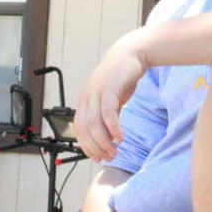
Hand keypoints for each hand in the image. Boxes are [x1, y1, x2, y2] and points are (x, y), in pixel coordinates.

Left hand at [75, 30, 148, 161]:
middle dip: (95, 147)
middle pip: (85, 130)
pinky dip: (113, 129)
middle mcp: (87, 97)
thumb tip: (108, 133)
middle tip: (107, 157)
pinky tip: (120, 138)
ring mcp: (97, 93)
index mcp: (85, 100)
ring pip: (94, 125)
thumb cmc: (122, 75)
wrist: (132, 53)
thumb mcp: (111, 96)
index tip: (97, 156)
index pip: (78, 129)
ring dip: (103, 142)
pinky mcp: (110, 90)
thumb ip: (107, 112)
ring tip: (114, 151)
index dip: (86, 146)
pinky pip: (108, 114)